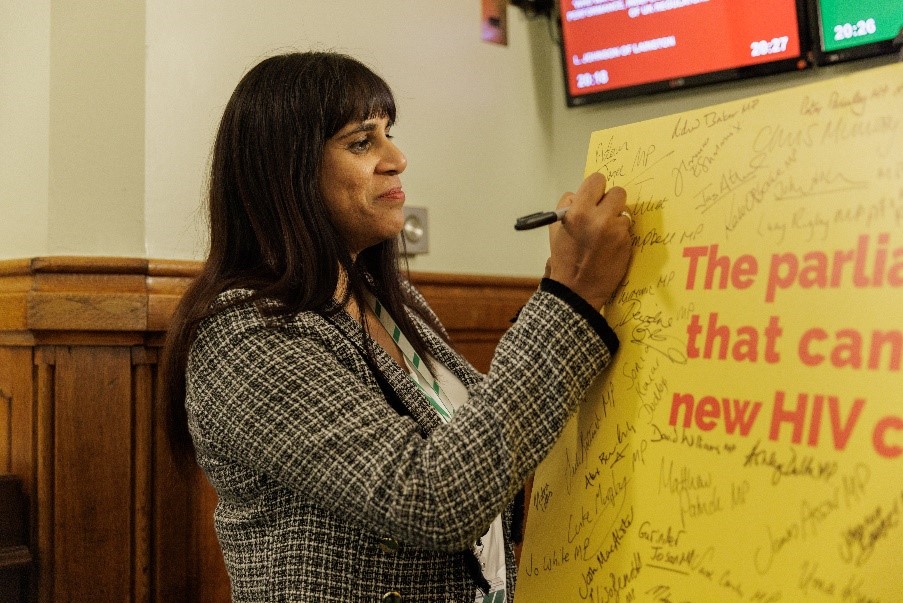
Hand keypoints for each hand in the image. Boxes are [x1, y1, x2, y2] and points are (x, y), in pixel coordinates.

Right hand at [547, 172, 631, 308]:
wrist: (577, 289)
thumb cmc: (564, 257)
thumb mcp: (556, 228)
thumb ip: (569, 206)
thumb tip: (584, 194)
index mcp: (578, 212)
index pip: (597, 179)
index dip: (595, 188)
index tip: (594, 197)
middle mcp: (599, 218)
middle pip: (617, 191)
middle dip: (610, 201)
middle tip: (603, 213)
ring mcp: (616, 231)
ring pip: (623, 211)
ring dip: (616, 219)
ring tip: (604, 235)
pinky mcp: (627, 243)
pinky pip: (627, 228)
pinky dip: (620, 235)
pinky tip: (610, 247)